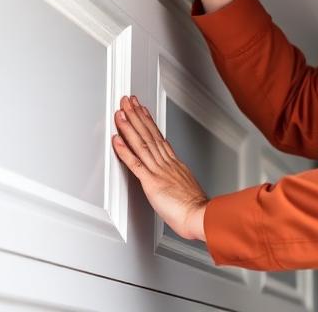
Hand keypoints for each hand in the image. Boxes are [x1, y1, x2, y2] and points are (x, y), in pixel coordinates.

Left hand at [112, 95, 207, 241]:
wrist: (200, 216)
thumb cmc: (195, 209)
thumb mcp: (187, 188)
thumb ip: (177, 179)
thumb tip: (174, 177)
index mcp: (174, 164)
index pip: (158, 137)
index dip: (148, 122)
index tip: (141, 110)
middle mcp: (166, 163)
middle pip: (149, 134)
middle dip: (137, 116)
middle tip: (128, 100)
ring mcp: (158, 171)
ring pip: (142, 144)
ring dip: (129, 126)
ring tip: (121, 112)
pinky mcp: (151, 183)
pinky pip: (136, 164)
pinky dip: (125, 151)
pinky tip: (117, 140)